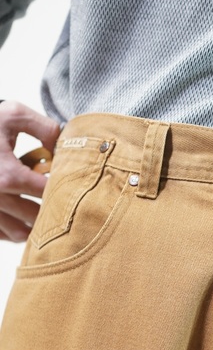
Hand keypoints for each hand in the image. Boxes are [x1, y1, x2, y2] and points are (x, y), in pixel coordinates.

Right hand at [0, 100, 59, 241]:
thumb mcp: (13, 114)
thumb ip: (45, 128)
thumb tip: (63, 148)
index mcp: (8, 175)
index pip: (49, 194)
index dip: (63, 189)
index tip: (69, 183)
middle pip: (37, 218)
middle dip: (51, 209)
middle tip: (59, 198)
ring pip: (20, 233)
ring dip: (34, 225)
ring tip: (42, 211)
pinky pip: (3, 235)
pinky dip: (14, 230)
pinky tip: (20, 216)